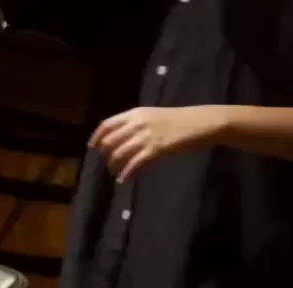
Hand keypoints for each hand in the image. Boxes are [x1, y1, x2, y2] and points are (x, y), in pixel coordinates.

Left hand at [89, 106, 223, 183]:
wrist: (200, 122)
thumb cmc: (179, 119)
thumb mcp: (154, 116)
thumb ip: (137, 124)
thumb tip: (122, 138)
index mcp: (135, 112)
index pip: (107, 124)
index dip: (97, 136)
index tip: (92, 147)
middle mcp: (137, 123)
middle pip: (110, 140)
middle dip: (105, 154)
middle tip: (108, 163)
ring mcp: (146, 136)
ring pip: (119, 153)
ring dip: (114, 165)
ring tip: (115, 172)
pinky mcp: (156, 149)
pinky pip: (134, 163)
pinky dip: (126, 172)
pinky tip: (123, 179)